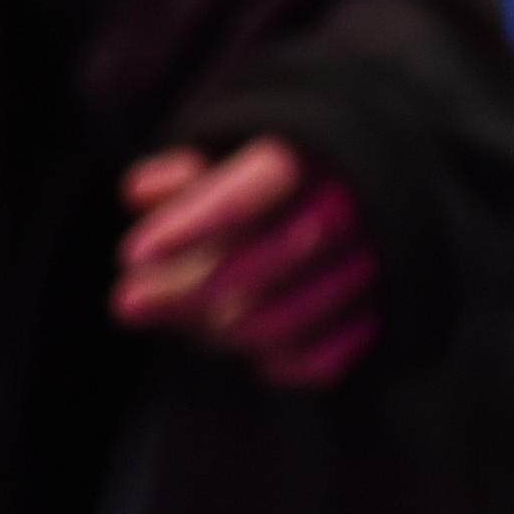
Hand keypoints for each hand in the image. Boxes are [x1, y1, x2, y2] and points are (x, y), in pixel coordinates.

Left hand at [114, 138, 376, 383]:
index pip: (240, 200)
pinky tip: (245, 348)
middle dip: (185, 291)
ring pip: (285, 318)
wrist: (369, 191)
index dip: (184, 229)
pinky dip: (279, 360)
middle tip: (127, 302)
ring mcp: (372, 268)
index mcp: (307, 160)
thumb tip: (139, 194)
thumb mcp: (228, 153)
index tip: (131, 253)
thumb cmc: (276, 175)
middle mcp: (345, 213)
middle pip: (257, 267)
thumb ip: (182, 173)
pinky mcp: (386, 315)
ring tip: (179, 322)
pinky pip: (325, 356)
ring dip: (220, 330)